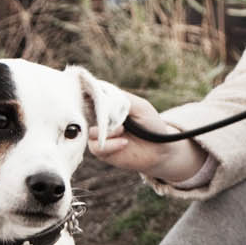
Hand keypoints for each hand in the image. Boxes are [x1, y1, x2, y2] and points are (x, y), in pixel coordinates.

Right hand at [87, 92, 206, 184]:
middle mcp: (101, 119)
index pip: (91, 97)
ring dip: (109, 131)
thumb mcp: (140, 107)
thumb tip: (102, 94)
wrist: (159, 149)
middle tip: (114, 117)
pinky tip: (124, 142)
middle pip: (86, 115)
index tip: (87, 94)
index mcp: (108, 105)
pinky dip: (111, 144)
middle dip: (99, 115)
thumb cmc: (150, 125)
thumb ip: (122, 99)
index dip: (87, 95)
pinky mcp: (102, 150)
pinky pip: (96, 147)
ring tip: (123, 130)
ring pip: (91, 132)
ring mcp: (100, 135)